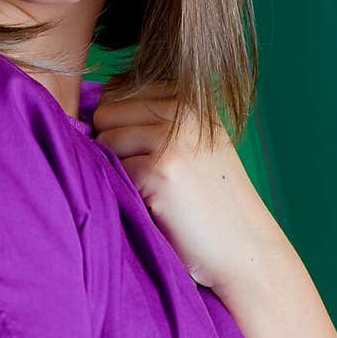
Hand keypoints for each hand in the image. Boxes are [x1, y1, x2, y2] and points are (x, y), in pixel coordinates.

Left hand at [91, 79, 269, 293]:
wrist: (244, 248)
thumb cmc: (209, 202)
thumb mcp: (193, 144)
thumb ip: (154, 119)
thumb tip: (91, 108)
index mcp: (190, 98)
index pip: (118, 89)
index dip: (117, 124)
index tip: (142, 152)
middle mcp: (183, 109)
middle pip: (106, 111)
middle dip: (112, 143)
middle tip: (143, 175)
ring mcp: (173, 137)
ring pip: (104, 139)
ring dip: (116, 168)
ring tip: (150, 190)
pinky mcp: (161, 169)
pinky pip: (110, 168)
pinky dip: (123, 190)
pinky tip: (153, 205)